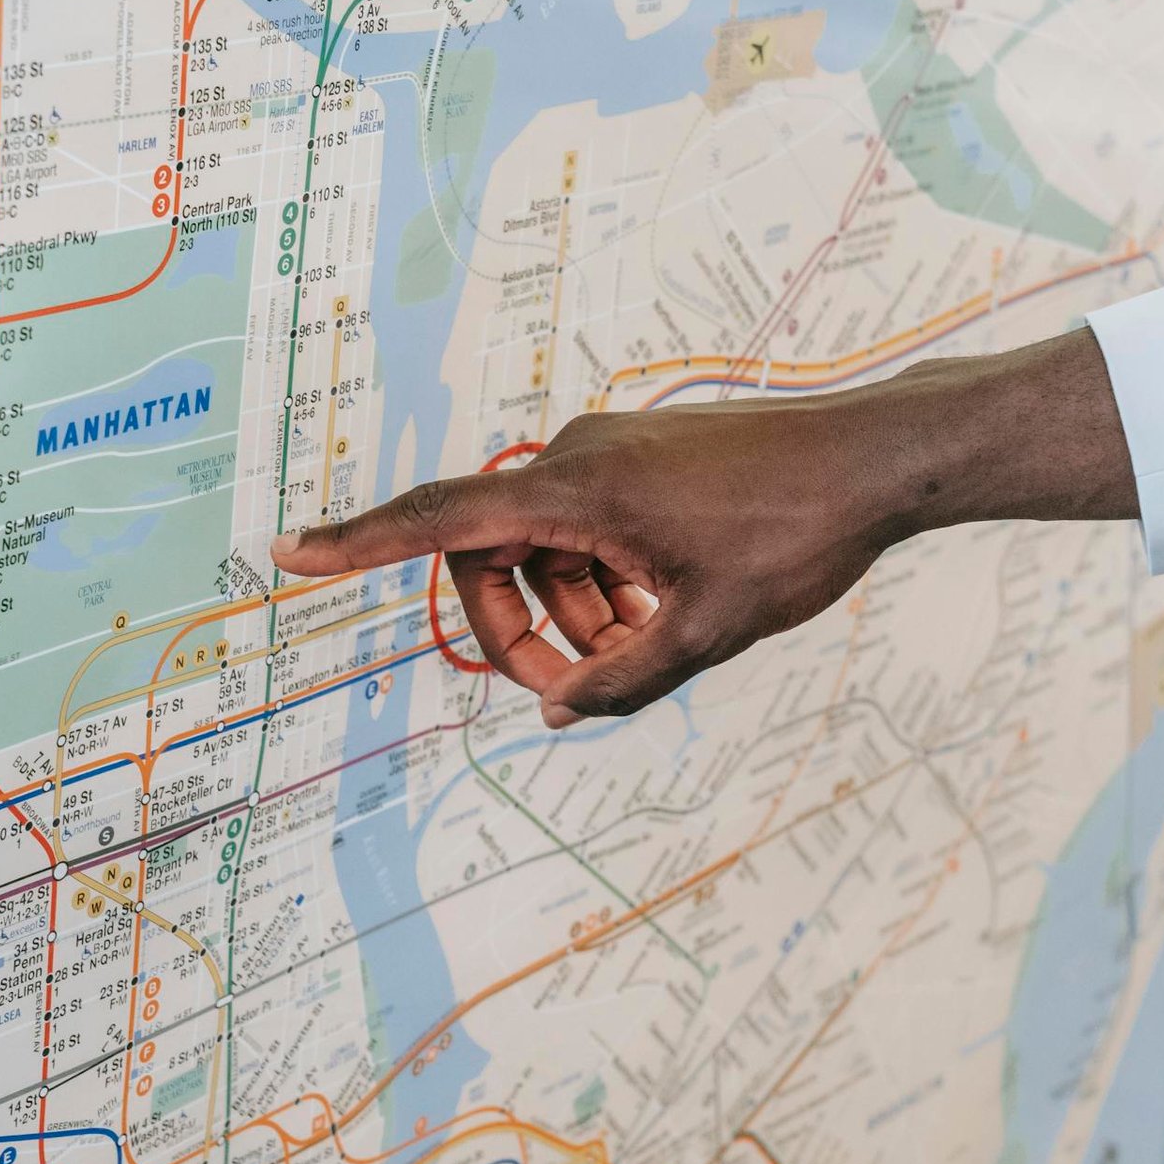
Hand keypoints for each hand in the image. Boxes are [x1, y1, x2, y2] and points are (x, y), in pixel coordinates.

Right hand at [269, 331, 1134, 728]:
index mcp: (573, 488)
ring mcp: (609, 454)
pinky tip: (665, 610)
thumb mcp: (707, 630)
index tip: (286, 552)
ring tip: (648, 646)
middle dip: (518, 628)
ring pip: (545, 547)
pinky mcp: (642, 459)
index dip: (357, 544)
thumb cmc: (796, 533)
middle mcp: (575, 457)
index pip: (440, 519)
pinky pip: (587, 526)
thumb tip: (560, 709)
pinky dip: (604, 580)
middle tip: (577, 687)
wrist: (877, 458)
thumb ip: (623, 677)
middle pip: (490, 553)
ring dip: (573, 610)